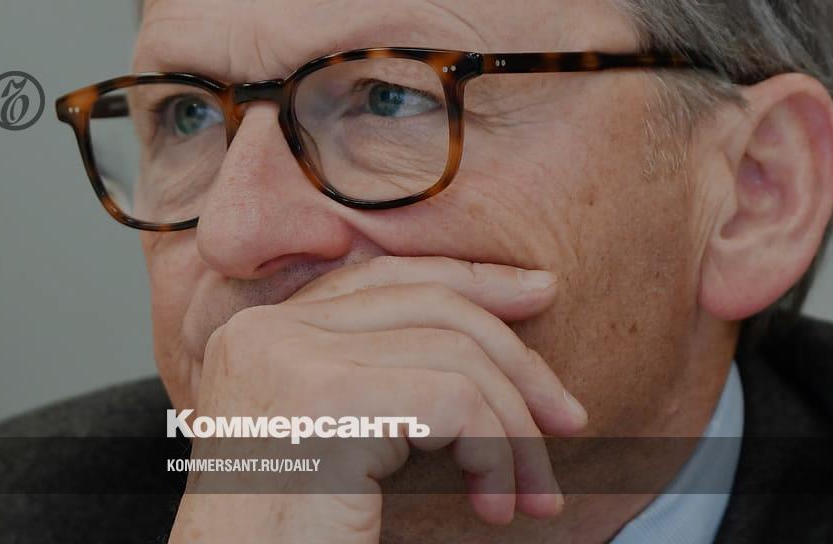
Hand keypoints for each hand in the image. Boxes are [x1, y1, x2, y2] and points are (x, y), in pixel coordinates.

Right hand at [169, 256, 587, 542]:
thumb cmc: (297, 538)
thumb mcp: (339, 441)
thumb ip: (384, 375)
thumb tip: (499, 313)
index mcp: (262, 333)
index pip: (384, 275)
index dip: (472, 280)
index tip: (542, 292)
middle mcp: (267, 331)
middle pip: (429, 305)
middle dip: (517, 361)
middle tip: (569, 420)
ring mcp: (291, 360)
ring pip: (455, 355)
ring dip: (514, 430)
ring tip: (529, 495)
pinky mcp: (326, 402)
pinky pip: (454, 403)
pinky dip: (496, 453)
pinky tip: (495, 505)